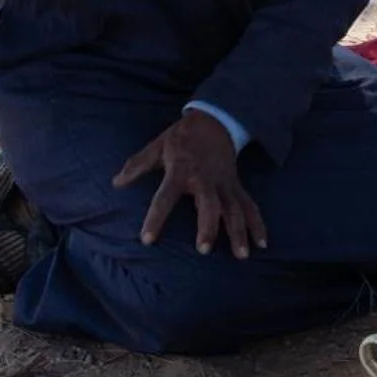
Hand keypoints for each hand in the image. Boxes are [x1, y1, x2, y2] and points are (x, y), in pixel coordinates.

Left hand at [113, 111, 268, 257]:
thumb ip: (136, 166)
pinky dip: (257, 224)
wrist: (214, 121)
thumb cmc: (181, 138)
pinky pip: (249, 206)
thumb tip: (116, 183)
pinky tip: (261, 244)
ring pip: (234, 209)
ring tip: (241, 255)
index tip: (147, 240)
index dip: (155, 218)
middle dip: (208, 226)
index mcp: (180, 170)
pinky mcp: (237, 186)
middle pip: (209, 204)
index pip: (164, 197)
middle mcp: (204, 179)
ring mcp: (224, 183)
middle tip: (204, 250)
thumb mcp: (156, 147)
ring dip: (238, 231)